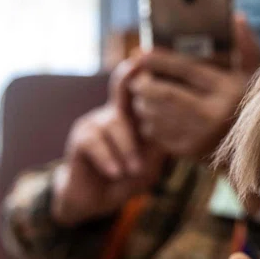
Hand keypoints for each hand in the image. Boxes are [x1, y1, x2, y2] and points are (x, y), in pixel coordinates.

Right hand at [51, 63, 162, 226]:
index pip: (146, 93)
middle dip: (128, 76)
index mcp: (138, 115)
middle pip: (123, 89)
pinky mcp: (80, 138)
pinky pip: (94, 141)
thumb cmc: (130, 176)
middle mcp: (116, 112)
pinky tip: (116, 172)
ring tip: (135, 170)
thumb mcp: (152, 160)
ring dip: (128, 148)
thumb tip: (178, 127)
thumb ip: (160, 143)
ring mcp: (96, 122)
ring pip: (115, 123)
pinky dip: (107, 158)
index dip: (150, 78)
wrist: (99, 199)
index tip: (156, 59)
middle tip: (135, 66)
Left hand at [130, 16, 259, 158]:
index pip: (186, 70)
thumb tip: (236, 17)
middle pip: (164, 95)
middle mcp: (214, 115)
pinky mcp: (189, 152)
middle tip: (137, 76)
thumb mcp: (254, 73)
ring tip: (143, 93)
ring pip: (156, 115)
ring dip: (143, 102)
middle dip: (144, 83)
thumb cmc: (250, 102)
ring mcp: (200, 137)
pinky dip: (149, 123)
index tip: (142, 53)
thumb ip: (245, 45)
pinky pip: (158, 134)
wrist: (257, 148)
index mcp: (229, 90)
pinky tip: (154, 115)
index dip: (160, 59)